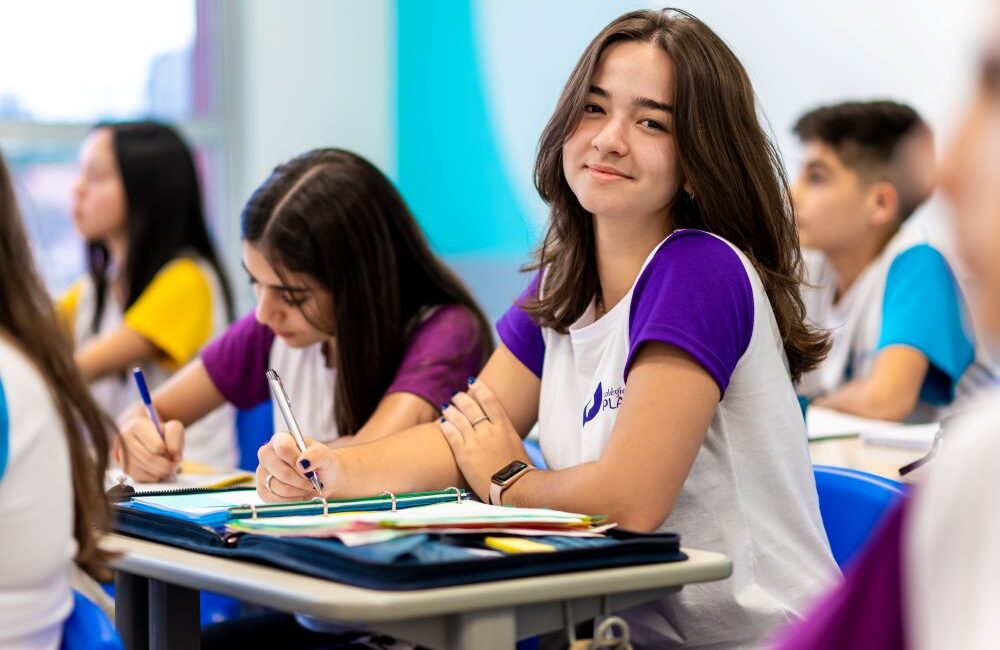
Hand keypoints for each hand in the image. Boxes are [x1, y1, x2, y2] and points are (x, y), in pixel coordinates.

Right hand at [115, 416, 183, 481]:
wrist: (143, 436)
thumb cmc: (159, 432)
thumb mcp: (172, 427)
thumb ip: (176, 437)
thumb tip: (175, 457)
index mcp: (137, 426)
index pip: (157, 446)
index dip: (168, 450)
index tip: (172, 450)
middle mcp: (125, 439)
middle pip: (151, 459)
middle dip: (167, 465)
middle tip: (173, 463)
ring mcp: (122, 454)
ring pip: (146, 470)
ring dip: (161, 471)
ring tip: (165, 464)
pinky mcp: (124, 467)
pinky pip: (142, 477)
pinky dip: (154, 476)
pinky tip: (156, 468)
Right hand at [256, 432, 340, 501]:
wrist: (326, 483)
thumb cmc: (324, 465)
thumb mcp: (326, 456)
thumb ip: (316, 455)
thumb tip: (302, 462)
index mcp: (281, 439)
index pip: (282, 447)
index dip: (296, 460)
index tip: (309, 468)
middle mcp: (267, 455)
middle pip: (280, 470)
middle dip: (300, 479)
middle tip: (312, 480)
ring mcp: (263, 473)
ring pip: (280, 487)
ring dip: (299, 490)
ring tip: (307, 486)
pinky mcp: (263, 491)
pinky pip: (276, 500)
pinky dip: (293, 500)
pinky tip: (300, 494)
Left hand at [439, 378, 528, 500]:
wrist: (515, 487)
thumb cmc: (519, 470)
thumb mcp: (515, 444)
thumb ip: (504, 433)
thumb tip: (499, 427)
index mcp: (504, 427)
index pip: (490, 400)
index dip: (480, 388)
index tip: (472, 382)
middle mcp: (489, 431)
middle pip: (471, 407)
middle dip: (462, 398)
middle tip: (457, 395)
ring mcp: (476, 442)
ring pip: (459, 418)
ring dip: (451, 410)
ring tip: (447, 406)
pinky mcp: (464, 455)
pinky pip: (451, 435)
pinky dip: (446, 426)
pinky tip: (442, 422)